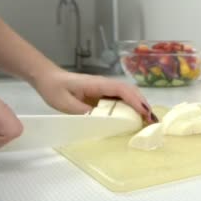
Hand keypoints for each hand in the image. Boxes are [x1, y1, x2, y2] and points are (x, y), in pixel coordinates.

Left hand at [31, 68, 156, 122]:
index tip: (145, 113)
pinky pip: (121, 98)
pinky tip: (134, 117)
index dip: (135, 101)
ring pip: (128, 94)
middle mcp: (105, 84)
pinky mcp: (103, 93)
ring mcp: (105, 88)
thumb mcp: (65, 103)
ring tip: (148, 121)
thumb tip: (102, 120)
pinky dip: (131, 107)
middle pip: (130, 91)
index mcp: (98, 84)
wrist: (48, 79)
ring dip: (140, 106)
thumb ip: (83, 111)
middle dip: (143, 105)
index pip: (122, 90)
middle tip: (153, 121)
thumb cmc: (55, 89)